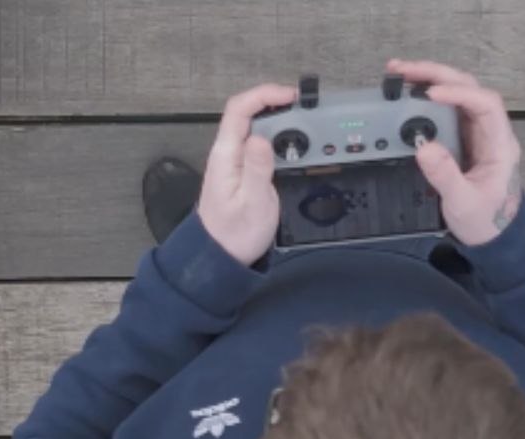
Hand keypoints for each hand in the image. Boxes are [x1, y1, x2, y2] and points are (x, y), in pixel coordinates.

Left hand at [197, 83, 297, 264]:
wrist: (220, 258)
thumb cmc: (235, 236)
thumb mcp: (253, 203)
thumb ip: (258, 169)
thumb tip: (263, 138)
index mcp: (226, 156)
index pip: (239, 109)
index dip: (264, 94)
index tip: (290, 96)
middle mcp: (227, 154)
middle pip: (248, 113)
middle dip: (275, 103)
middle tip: (304, 108)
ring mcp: (233, 162)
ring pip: (254, 127)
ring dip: (278, 119)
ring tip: (303, 123)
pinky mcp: (241, 171)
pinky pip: (258, 144)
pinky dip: (277, 137)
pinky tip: (292, 143)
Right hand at [388, 59, 522, 246]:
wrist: (493, 235)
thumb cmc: (486, 220)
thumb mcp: (463, 202)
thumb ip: (445, 176)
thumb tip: (424, 148)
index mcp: (499, 144)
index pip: (486, 104)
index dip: (460, 94)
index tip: (431, 94)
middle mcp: (489, 131)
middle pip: (468, 88)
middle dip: (437, 74)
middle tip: (403, 70)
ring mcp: (475, 132)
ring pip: (456, 93)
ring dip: (430, 79)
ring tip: (399, 73)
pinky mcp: (461, 137)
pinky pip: (445, 109)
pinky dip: (425, 96)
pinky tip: (407, 92)